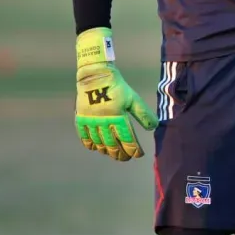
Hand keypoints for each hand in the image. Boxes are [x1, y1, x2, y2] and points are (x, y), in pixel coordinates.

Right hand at [75, 28, 157, 160]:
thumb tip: (153, 127)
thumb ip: (143, 114)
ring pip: (99, 143)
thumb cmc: (118, 87)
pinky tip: (97, 148)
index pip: (128, 139)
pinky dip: (91, 145)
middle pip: (113, 145)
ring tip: (113, 154)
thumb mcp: (133, 99)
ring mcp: (91, 121)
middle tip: (126, 158)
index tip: (139, 155)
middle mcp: (104, 121)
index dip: (134, 149)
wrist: (96, 76)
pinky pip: (85, 137)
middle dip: (120, 154)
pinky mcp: (81, 119)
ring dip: (107, 151)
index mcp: (118, 116)